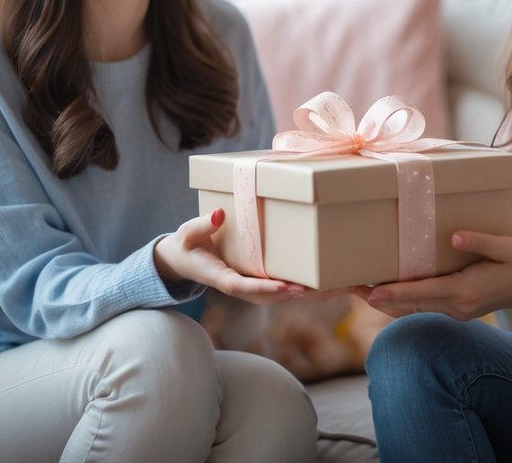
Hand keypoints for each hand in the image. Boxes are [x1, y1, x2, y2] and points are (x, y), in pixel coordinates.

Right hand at [154, 208, 305, 303]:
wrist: (181, 261)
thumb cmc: (185, 244)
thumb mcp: (188, 233)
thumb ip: (202, 225)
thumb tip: (220, 215)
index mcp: (218, 276)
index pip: (241, 286)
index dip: (264, 288)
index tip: (285, 286)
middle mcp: (235, 285)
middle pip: (265, 297)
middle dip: (291, 294)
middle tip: (319, 289)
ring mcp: (244, 285)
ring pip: (274, 296)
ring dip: (300, 294)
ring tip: (330, 288)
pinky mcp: (251, 280)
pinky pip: (275, 288)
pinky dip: (295, 288)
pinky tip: (318, 285)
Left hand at [353, 231, 511, 320]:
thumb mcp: (505, 247)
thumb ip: (478, 242)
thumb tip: (451, 237)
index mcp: (466, 292)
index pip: (422, 293)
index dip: (394, 293)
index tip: (369, 292)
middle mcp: (458, 305)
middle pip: (411, 303)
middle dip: (381, 297)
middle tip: (350, 287)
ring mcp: (458, 310)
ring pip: (416, 306)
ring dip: (390, 299)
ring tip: (361, 288)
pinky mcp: (460, 307)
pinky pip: (426, 304)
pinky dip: (406, 299)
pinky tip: (390, 289)